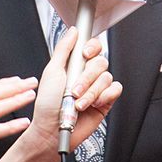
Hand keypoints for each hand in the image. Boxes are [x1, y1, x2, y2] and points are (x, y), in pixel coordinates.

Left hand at [27, 27, 121, 154]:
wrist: (51, 131)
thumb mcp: (52, 71)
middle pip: (101, 61)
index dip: (92, 47)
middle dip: (87, 77)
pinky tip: (92, 105)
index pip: (92, 46)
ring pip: (107, 77)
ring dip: (91, 91)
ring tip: (78, 103)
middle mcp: (87, 74)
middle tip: (74, 89)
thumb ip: (64, 49)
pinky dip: (104, 97)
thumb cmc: (47, 105)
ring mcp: (97, 87)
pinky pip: (115, 90)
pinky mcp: (105, 101)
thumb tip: (73, 31)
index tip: (85, 53)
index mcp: (75, 64)